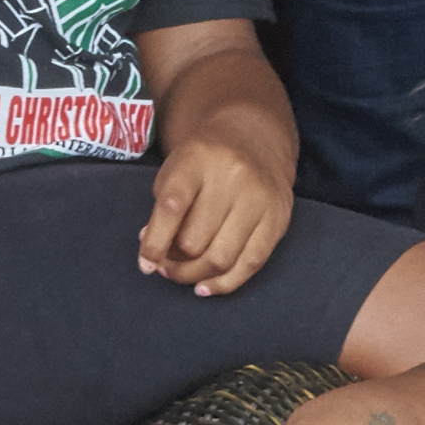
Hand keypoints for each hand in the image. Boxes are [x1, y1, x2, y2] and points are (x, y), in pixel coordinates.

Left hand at [138, 114, 288, 297]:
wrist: (254, 138)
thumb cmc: (204, 160)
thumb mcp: (175, 170)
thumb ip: (162, 210)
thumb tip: (153, 256)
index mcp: (198, 158)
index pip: (172, 207)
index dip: (154, 243)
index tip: (146, 264)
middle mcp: (233, 177)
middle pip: (195, 240)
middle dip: (174, 262)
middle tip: (164, 265)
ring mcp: (259, 199)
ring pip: (221, 258)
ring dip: (194, 276)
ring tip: (181, 275)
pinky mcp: (278, 219)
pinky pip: (251, 263)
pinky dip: (224, 283)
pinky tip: (205, 287)